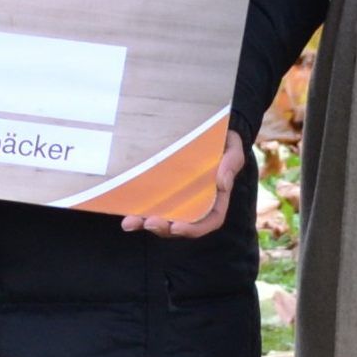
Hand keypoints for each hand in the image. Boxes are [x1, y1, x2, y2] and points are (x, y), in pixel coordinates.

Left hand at [122, 128, 246, 238]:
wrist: (206, 127)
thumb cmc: (222, 140)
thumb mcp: (232, 148)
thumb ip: (231, 163)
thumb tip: (222, 184)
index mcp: (216, 199)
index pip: (208, 221)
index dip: (193, 229)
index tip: (177, 227)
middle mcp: (195, 203)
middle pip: (181, 225)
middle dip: (164, 229)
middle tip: (149, 223)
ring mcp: (177, 198)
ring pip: (162, 218)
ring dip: (145, 224)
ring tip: (130, 222)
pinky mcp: (161, 189)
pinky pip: (149, 203)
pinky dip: (137, 210)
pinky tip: (124, 211)